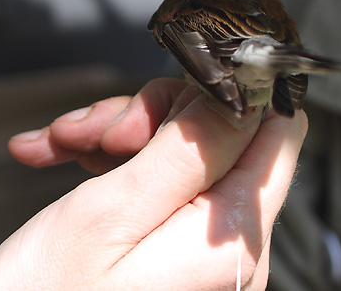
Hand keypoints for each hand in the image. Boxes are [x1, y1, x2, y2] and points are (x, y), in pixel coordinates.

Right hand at [0, 79, 306, 289]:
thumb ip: (192, 148)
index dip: (232, 94)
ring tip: (63, 145)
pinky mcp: (172, 255)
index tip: (173, 84)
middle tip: (99, 133)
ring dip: (121, 138)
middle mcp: (232, 246)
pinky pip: (159, 187)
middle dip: (157, 118)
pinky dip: (112, 166)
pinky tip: (62, 159)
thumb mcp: (111, 214)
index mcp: (234, 234)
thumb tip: (253, 94)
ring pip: (183, 153)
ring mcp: (202, 253)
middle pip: (223, 136)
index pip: (278, 131)